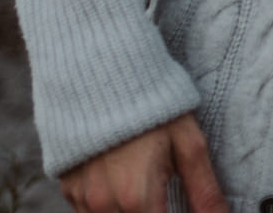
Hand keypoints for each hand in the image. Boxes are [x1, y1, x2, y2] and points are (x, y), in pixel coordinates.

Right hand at [59, 113, 226, 212]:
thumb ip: (204, 190)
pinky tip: (124, 185)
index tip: (180, 209)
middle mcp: (103, 204)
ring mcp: (81, 198)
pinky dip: (109, 208)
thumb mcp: (188, 143)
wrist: (103, 73)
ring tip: (145, 185)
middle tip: (164, 197)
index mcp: (136, 196)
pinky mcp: (68, 189)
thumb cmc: (153, 107)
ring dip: (131, 212)